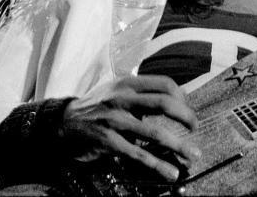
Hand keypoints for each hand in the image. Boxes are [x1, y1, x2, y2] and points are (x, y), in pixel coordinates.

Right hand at [58, 75, 200, 181]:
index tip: (188, 110)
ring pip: (154, 133)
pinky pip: (138, 154)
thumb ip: (141, 93)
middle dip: (186, 116)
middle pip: (164, 103)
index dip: (182, 97)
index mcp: (128, 84)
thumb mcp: (116, 90)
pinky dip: (157, 164)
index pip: (165, 84)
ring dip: (179, 145)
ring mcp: (115, 120)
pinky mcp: (108, 142)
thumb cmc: (95, 106)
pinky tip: (169, 171)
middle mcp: (122, 99)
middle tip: (195, 127)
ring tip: (193, 154)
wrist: (60, 122)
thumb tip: (174, 99)